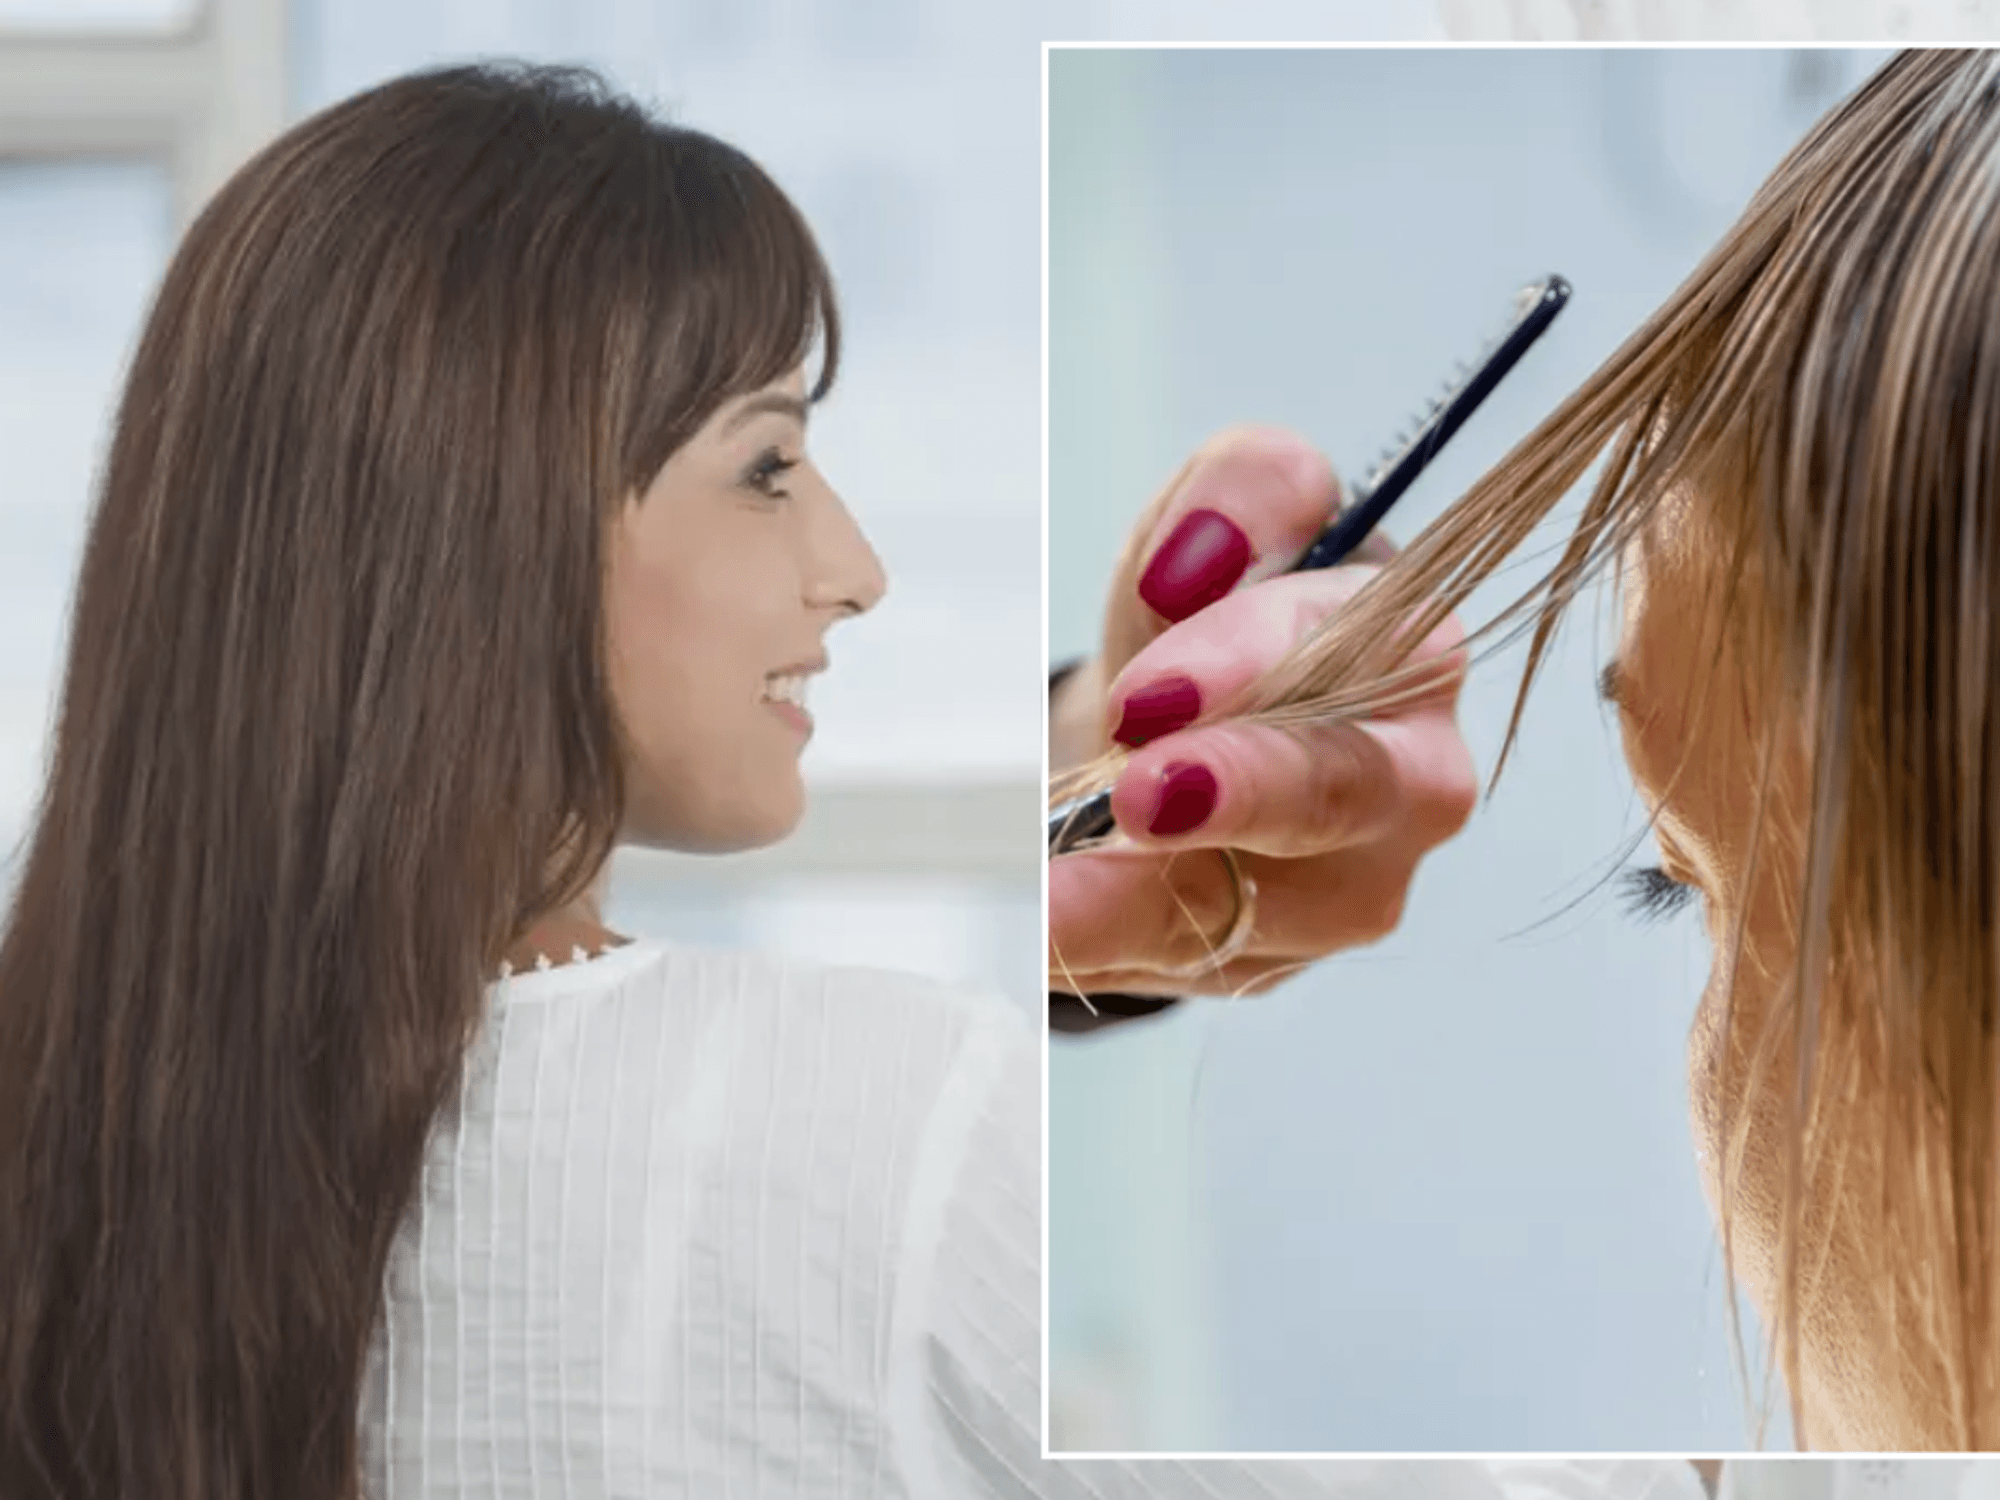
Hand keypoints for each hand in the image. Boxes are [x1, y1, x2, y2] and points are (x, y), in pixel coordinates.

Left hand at [1048, 426, 1477, 996]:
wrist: (1177, 734)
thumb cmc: (1214, 621)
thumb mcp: (1217, 526)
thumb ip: (1239, 493)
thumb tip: (1198, 554)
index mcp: (1414, 645)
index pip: (1361, 640)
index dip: (1250, 661)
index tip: (1149, 690)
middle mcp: (1413, 777)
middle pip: (1347, 789)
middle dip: (1241, 789)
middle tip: (1141, 794)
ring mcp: (1353, 885)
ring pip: (1263, 903)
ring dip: (1147, 897)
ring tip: (1055, 894)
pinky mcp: (1274, 956)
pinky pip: (1191, 959)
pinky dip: (1106, 941)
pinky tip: (1046, 928)